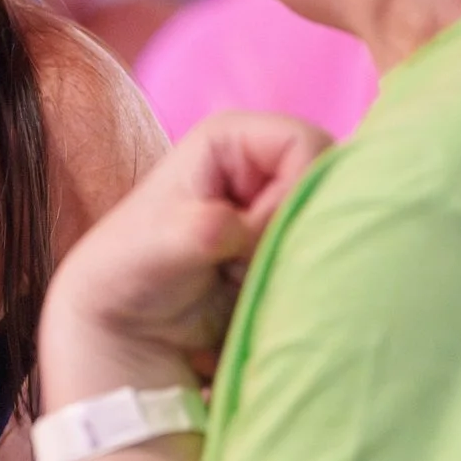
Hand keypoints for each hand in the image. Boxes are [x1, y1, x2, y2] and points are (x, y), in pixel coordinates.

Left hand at [40, 111, 330, 405]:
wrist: (128, 324)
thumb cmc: (129, 269)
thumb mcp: (159, 245)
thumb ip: (202, 229)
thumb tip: (237, 227)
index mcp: (233, 137)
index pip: (306, 143)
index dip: (296, 189)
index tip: (255, 235)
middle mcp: (264, 164)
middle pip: (329, 182)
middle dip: (303, 227)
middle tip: (253, 265)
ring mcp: (279, 206)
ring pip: (333, 221)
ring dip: (303, 255)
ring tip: (250, 280)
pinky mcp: (287, 244)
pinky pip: (327, 252)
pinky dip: (305, 275)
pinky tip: (263, 292)